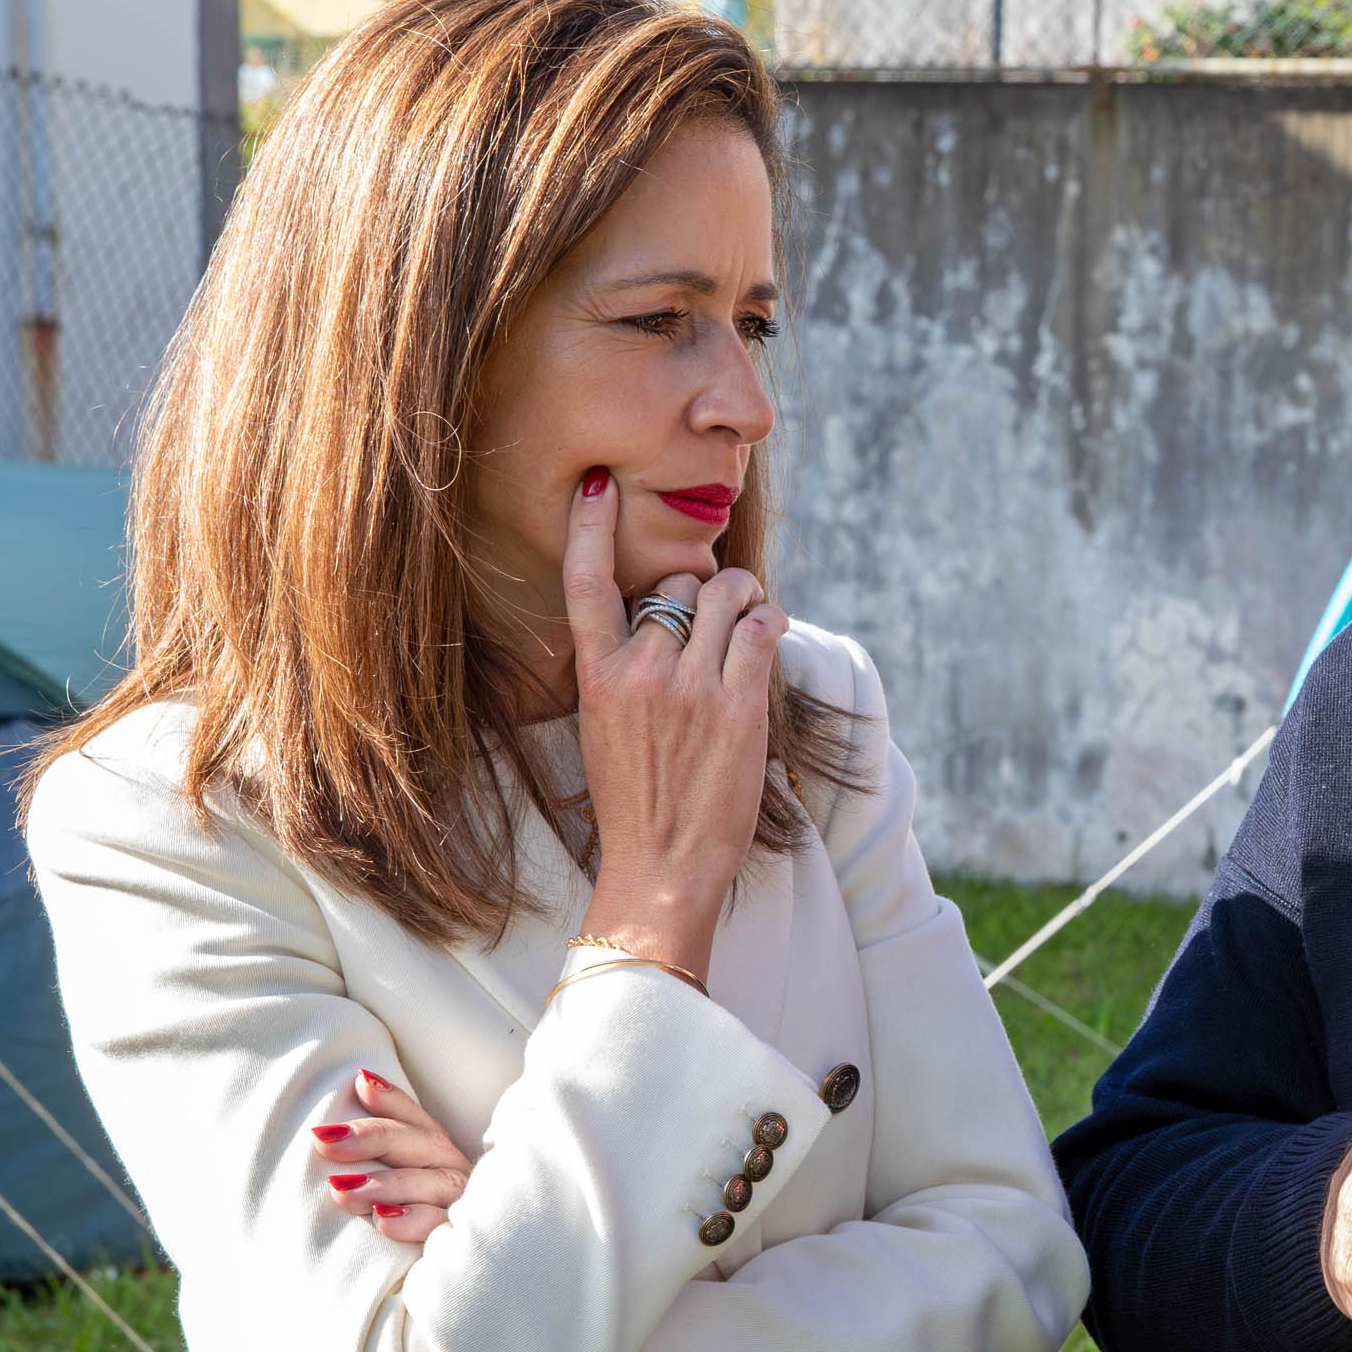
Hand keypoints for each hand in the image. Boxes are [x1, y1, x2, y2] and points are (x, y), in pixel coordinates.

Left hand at [318, 1069, 473, 1245]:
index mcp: (441, 1159)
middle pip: (423, 1145)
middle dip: (374, 1138)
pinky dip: (414, 1223)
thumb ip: (377, 1151)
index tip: (358, 1084)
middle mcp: (458, 1179)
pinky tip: (381, 1224)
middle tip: (324, 1141)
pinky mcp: (464, 1249)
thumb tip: (354, 1090)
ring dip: (386, 1184)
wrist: (452, 1294)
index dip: (393, 1101)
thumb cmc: (405, 1234)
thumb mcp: (388, 1191)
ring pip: (433, 1185)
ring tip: (340, 1191)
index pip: (418, 1121)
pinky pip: (443, 1231)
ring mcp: (466, 1212)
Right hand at [564, 468, 785, 986]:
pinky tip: (765, 635)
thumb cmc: (637, 804)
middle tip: (712, 620)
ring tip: (746, 621)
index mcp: (596, 677)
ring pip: (726, 597)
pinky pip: (760, 629)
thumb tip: (660, 623)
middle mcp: (641, 672)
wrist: (661, 867)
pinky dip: (768, 623)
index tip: (597, 485)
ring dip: (743, 600)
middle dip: (699, 595)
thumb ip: (625, 672)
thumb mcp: (605, 729)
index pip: (584, 583)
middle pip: (677, 586)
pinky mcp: (738, 705)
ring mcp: (691, 687)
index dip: (589, 527)